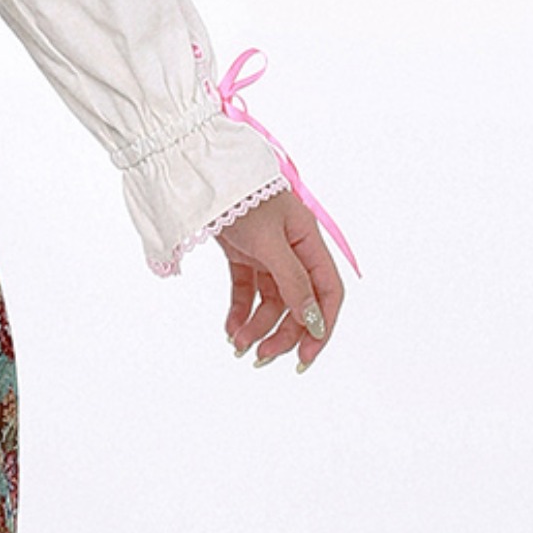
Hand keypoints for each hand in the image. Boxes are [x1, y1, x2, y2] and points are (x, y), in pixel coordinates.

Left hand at [216, 189, 344, 368]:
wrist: (205, 175)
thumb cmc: (243, 196)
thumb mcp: (271, 242)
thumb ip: (292, 280)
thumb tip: (312, 318)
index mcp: (309, 244)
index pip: (327, 292)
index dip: (321, 326)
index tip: (306, 356)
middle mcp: (293, 251)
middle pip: (298, 303)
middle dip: (283, 333)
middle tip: (262, 356)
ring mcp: (268, 254)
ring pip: (270, 301)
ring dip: (257, 326)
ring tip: (238, 344)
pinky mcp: (243, 254)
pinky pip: (247, 290)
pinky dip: (240, 311)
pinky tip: (231, 328)